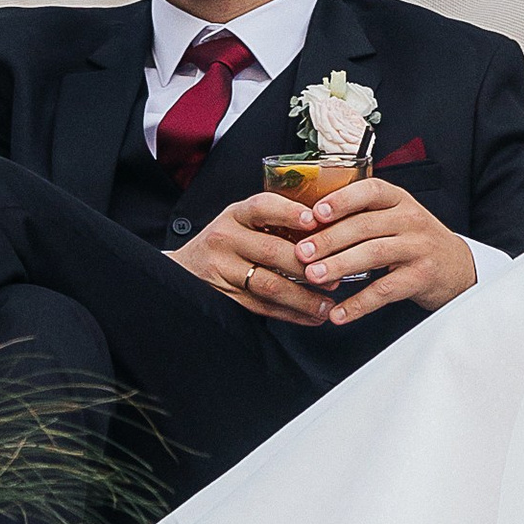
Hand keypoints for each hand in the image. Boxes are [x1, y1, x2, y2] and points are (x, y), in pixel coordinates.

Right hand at [167, 190, 334, 321]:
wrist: (185, 269)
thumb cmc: (228, 240)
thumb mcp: (243, 220)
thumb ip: (276, 221)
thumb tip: (329, 226)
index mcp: (236, 214)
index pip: (263, 207)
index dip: (289, 212)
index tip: (314, 221)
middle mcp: (227, 239)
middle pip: (272, 251)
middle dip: (309, 265)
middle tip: (337, 274)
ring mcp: (224, 270)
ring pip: (270, 285)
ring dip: (305, 297)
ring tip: (329, 303)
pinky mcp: (226, 297)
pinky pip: (263, 308)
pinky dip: (292, 314)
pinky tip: (312, 316)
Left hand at [271, 174, 478, 325]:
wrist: (457, 267)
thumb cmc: (414, 240)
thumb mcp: (395, 217)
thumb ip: (362, 215)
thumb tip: (309, 224)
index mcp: (399, 200)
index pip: (371, 190)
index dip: (342, 200)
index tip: (316, 213)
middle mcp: (411, 219)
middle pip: (365, 225)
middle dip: (330, 239)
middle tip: (302, 252)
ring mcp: (418, 248)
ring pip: (374, 254)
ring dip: (339, 265)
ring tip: (313, 277)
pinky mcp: (421, 277)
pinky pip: (385, 290)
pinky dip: (359, 304)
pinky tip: (338, 313)